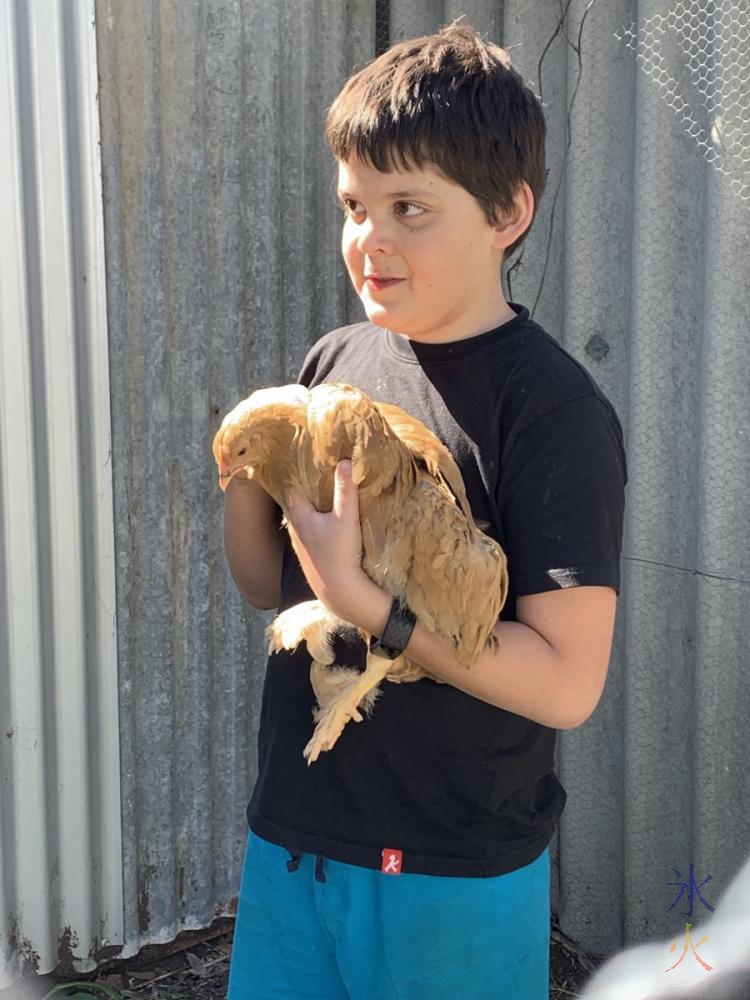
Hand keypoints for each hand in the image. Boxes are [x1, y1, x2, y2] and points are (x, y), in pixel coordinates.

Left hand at [285, 460, 375, 623]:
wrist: (339, 591)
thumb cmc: (340, 554)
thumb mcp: (346, 518)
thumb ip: (346, 490)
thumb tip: (346, 461)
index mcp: (299, 516)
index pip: (292, 488)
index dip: (298, 475)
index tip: (305, 463)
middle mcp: (295, 529)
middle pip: (295, 503)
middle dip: (304, 490)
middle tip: (316, 476)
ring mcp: (301, 544)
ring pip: (301, 519)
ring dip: (309, 509)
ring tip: (321, 496)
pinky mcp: (310, 556)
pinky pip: (309, 533)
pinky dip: (314, 524)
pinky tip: (326, 525)